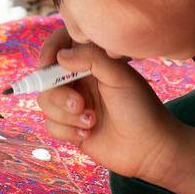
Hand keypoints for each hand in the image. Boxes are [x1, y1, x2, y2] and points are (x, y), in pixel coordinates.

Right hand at [32, 28, 182, 183]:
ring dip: (66, 115)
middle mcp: (80, 80)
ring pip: (46, 103)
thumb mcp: (119, 76)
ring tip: (92, 121)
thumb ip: (91, 58)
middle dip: (59, 95)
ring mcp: (73, 104)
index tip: (48, 64)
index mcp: (92, 62)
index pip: (60, 45)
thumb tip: (60, 55)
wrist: (148, 148)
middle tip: (80, 105)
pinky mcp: (70, 127)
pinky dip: (68, 131)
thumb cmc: (140, 108)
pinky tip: (89, 133)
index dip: (50, 52)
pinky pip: (51, 125)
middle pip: (46, 79)